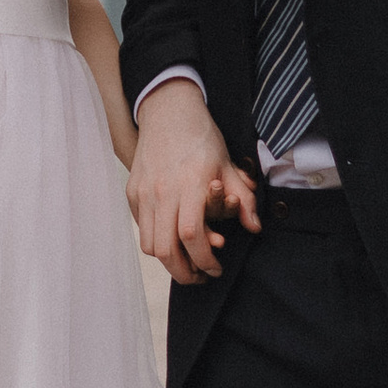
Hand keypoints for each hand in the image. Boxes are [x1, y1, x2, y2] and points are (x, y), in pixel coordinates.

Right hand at [130, 80, 259, 282]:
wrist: (168, 110)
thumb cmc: (201, 137)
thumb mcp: (228, 164)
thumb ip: (243, 199)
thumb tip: (255, 227)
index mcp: (190, 185)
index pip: (192, 236)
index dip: (204, 260)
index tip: (215, 269)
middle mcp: (163, 191)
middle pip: (166, 249)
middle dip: (184, 272)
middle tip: (200, 276)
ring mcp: (144, 192)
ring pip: (149, 244)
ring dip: (168, 261)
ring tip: (186, 262)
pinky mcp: (132, 191)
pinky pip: (141, 227)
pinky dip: (156, 240)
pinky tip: (172, 238)